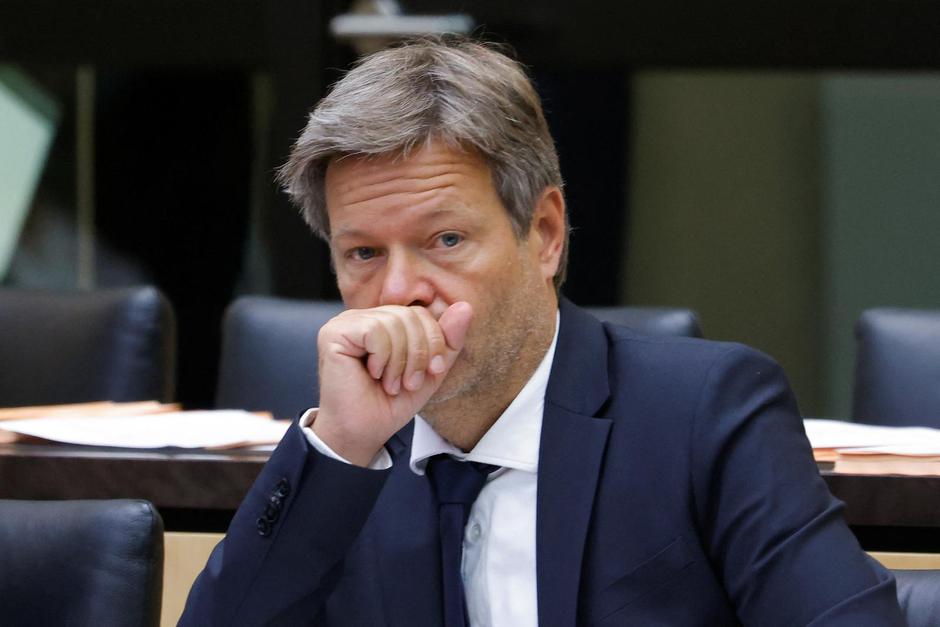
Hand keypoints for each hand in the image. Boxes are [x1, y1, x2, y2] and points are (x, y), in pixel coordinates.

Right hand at [312, 302, 472, 465]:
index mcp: (383, 322)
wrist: (362, 433)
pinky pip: (375, 330)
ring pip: (394, 322)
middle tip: (409, 383)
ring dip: (400, 361)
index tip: (432, 372)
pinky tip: (374, 374)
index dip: (434, 341)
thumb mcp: (430, 372)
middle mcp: (363, 317)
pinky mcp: (334, 333)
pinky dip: (383, 357)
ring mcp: (346, 323)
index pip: (420, 313)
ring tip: (391, 383)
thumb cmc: (390, 404)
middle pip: (410, 315)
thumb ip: (448, 341)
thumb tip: (465, 307)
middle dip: (419, 353)